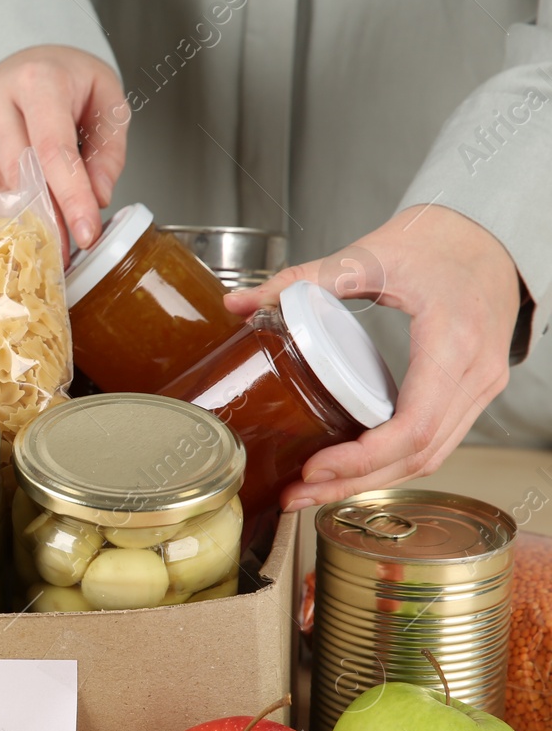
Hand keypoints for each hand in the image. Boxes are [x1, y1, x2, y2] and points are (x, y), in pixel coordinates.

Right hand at [0, 45, 127, 248]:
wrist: (29, 60)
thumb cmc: (69, 80)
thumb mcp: (107, 101)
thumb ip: (108, 151)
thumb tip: (99, 196)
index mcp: (38, 80)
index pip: (53, 149)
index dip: (71, 197)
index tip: (86, 233)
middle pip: (19, 173)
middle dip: (46, 218)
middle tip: (65, 249)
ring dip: (20, 221)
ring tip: (44, 242)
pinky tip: (15, 226)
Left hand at [225, 206, 519, 509]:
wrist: (492, 235)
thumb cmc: (440, 242)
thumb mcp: (370, 254)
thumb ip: (303, 279)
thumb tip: (239, 302)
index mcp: (453, 340)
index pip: (412, 425)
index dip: (362, 457)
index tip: (313, 467)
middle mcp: (475, 374)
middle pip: (417, 454)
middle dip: (353, 482)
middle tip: (295, 494)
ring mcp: (479, 387)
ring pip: (429, 456)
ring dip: (370, 481)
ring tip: (311, 491)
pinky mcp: (471, 393)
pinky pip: (435, 441)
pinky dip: (392, 462)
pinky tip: (348, 469)